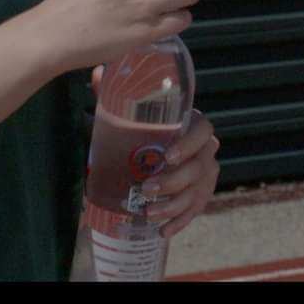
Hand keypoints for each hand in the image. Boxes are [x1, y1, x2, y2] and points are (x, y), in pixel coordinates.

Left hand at [86, 70, 221, 237]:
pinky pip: (195, 210)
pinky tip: (163, 232)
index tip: (167, 157)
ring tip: (149, 213)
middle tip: (146, 189)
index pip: (204, 130)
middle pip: (201, 167)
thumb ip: (115, 93)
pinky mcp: (198, 196)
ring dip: (175, 205)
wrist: (154, 152)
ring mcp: (204, 175)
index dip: (190, 144)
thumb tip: (99, 71)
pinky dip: (180, 222)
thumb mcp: (127, 112)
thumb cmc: (141, 129)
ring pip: (198, 191)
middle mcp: (204, 150)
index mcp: (192, 125)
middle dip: (174, 182)